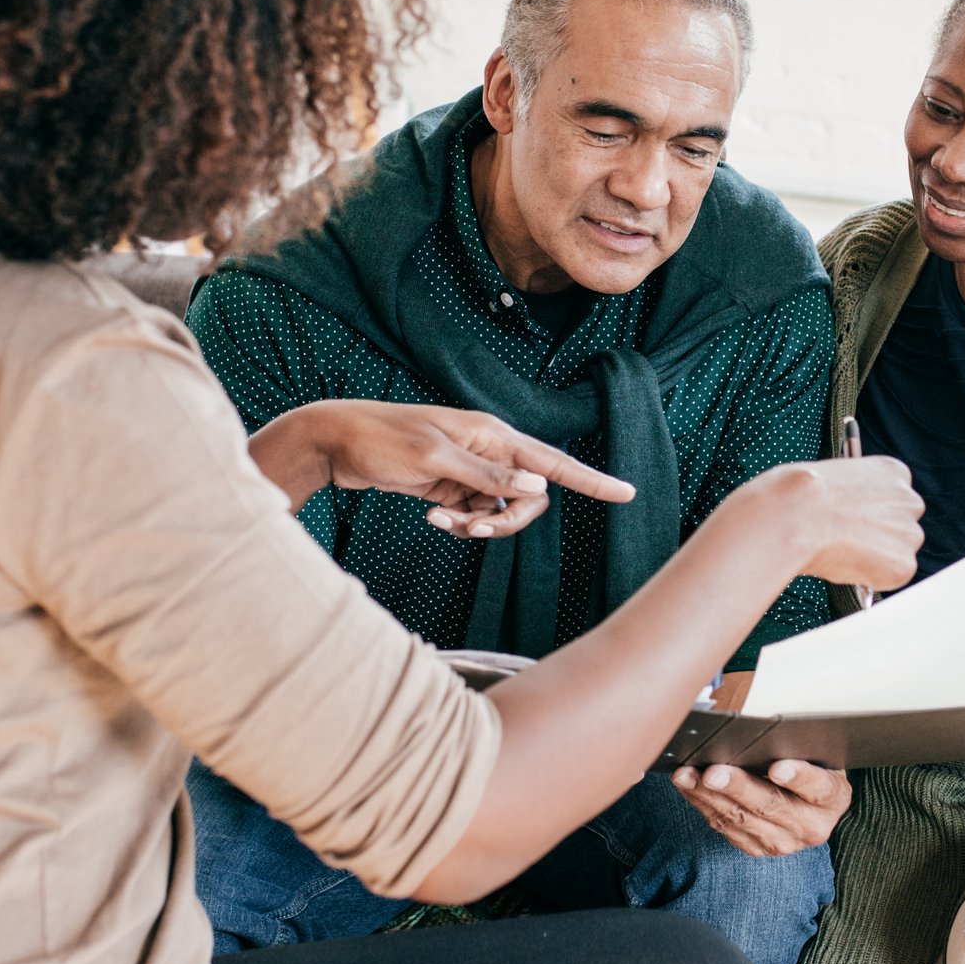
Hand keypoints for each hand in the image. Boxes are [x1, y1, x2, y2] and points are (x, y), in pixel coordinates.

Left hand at [248, 400, 633, 534]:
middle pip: (529, 499)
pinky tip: (431, 517)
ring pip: (501, 511)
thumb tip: (537, 490)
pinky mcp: (452, 486)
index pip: (553, 462)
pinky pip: (475, 514)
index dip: (591, 480)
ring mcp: (471, 469)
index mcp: (493, 435)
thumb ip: (486, 476)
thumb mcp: (433, 461)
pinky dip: (459, 523)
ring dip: (477, 526)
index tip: (626, 493)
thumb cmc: (382, 441)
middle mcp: (489, 450)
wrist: (337, 442)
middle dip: (506, 521)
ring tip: (441, 522)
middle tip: (469, 528)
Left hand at [670, 759, 850, 856]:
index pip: (818, 786)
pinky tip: (688, 785)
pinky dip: (703, 804)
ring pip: (741, 818)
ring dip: (709, 796)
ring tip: (687, 775)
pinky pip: (725, 827)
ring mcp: (783, 842)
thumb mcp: (815, 752)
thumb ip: (795, 743)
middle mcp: (811, 826)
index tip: (777, 767)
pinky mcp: (757, 848)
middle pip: (771, 805)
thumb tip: (757, 729)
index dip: (798, 776)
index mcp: (832, 797)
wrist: (808, 804)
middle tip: (713, 772)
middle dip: (737, 787)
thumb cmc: (809, 764)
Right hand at [734, 457, 923, 590]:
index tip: (857, 521)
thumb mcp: (834, 480)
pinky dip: (871, 577)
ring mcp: (909, 533)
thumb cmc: (801, 495)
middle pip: (901, 526)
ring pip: (897, 552)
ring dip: (876, 557)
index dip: (872, 513)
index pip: (894, 498)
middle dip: (879, 536)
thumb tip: (850, 519)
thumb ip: (854, 498)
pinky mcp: (903, 564)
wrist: (796, 516)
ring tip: (841, 551)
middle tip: (848, 542)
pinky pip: (891, 576)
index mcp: (893, 472)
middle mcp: (909, 500)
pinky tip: (845, 563)